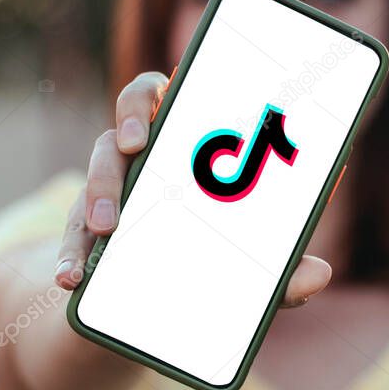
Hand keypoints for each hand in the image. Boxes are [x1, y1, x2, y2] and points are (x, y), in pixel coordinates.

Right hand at [53, 71, 331, 305]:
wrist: (142, 310)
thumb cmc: (203, 265)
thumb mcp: (243, 269)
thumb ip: (278, 274)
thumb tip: (320, 276)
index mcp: (180, 151)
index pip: (165, 98)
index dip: (164, 87)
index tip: (178, 80)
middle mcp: (139, 162)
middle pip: (125, 119)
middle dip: (129, 122)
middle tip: (137, 144)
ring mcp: (107, 195)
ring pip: (94, 172)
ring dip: (100, 193)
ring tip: (108, 228)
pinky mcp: (80, 234)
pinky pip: (69, 237)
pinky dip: (68, 257)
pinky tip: (70, 280)